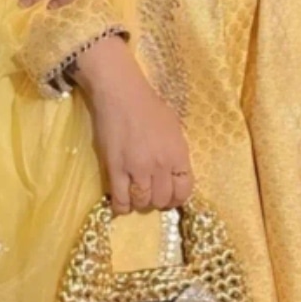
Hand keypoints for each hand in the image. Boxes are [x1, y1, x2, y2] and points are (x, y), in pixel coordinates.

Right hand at [70, 34, 194, 213]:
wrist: (121, 94)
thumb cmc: (149, 106)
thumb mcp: (174, 129)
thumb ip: (175, 153)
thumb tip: (173, 173)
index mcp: (178, 154)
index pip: (184, 191)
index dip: (177, 199)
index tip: (169, 197)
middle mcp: (161, 165)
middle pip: (162, 200)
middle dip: (157, 202)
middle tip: (149, 195)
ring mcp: (138, 169)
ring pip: (142, 202)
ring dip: (139, 203)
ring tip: (134, 196)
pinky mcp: (115, 169)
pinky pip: (120, 199)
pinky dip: (121, 207)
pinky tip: (121, 203)